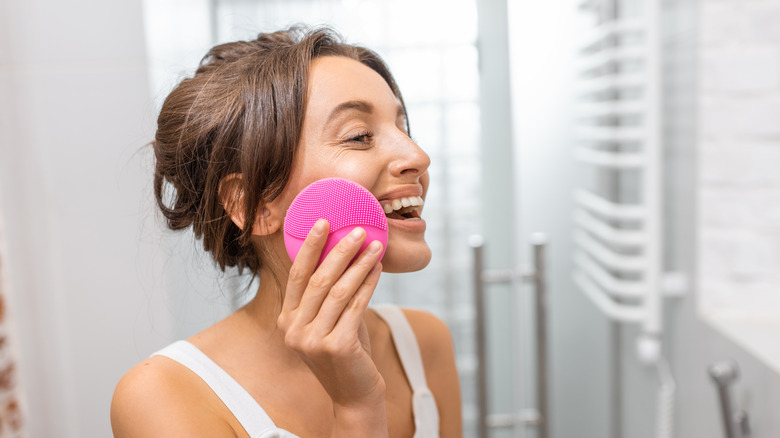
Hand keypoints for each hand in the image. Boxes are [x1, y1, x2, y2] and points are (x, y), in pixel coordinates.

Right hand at [277, 219, 386, 432]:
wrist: (354, 394)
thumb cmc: (345, 351)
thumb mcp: (330, 320)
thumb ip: (330, 293)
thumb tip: (344, 250)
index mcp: (287, 319)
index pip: (297, 276)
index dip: (309, 247)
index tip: (322, 222)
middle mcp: (293, 330)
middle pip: (318, 280)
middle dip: (339, 251)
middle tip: (357, 230)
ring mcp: (312, 340)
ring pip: (339, 291)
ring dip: (359, 265)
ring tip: (375, 246)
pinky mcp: (336, 346)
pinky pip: (355, 306)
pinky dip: (369, 284)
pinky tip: (378, 269)